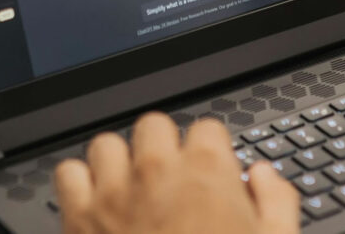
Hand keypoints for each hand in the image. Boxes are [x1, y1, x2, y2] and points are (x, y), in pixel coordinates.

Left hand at [55, 113, 299, 233]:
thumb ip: (276, 202)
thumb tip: (263, 177)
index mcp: (206, 172)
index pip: (206, 129)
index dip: (210, 153)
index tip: (209, 174)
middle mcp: (157, 172)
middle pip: (154, 125)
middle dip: (162, 148)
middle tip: (169, 180)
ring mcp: (113, 193)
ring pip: (107, 144)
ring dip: (117, 163)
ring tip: (129, 189)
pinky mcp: (79, 218)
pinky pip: (68, 174)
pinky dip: (79, 185)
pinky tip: (95, 205)